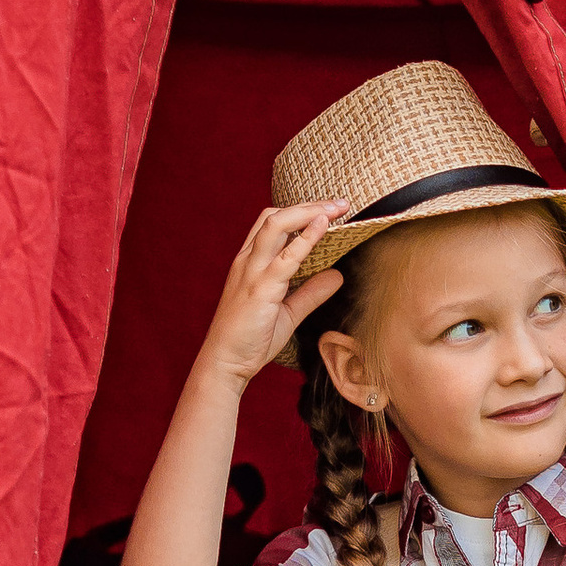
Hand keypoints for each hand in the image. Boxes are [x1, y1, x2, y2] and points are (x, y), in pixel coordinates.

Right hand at [195, 200, 354, 392]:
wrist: (225, 362)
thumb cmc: (250, 339)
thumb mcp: (287, 312)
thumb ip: (310, 292)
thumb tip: (337, 275)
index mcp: (249, 263)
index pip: (271, 223)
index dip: (300, 212)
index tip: (328, 210)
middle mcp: (247, 261)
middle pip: (275, 217)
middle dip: (309, 204)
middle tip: (340, 203)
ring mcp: (252, 272)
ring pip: (276, 226)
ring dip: (309, 212)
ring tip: (336, 208)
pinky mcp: (261, 288)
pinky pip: (285, 257)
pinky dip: (306, 238)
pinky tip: (323, 226)